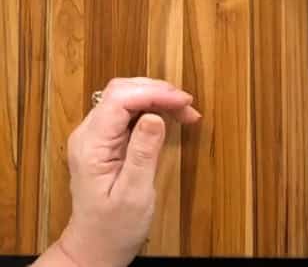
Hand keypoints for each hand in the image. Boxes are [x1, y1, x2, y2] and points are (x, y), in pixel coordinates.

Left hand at [52, 78, 200, 266]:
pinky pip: (129, 112)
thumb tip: (154, 116)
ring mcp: (96, 136)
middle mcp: (88, 135)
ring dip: (158, 98)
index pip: (119, 100)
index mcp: (90, 146)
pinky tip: (172, 118)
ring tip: (186, 113)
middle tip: (188, 107)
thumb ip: (143, 153)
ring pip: (127, 98)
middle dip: (158, 92)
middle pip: (122, 91)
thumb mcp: (134, 194)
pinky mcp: (106, 140)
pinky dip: (154, 109)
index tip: (184, 102)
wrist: (95, 246)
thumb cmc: (114, 227)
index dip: (154, 93)